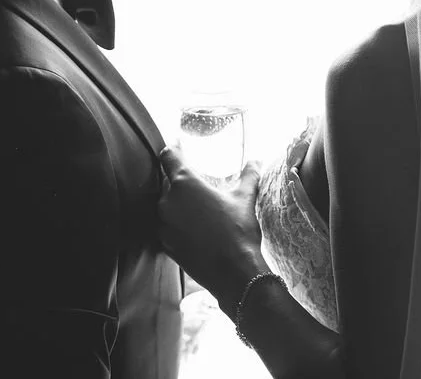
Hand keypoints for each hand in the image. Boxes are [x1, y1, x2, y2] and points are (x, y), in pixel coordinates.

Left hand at [158, 147, 267, 315]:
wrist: (233, 273)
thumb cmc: (238, 230)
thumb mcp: (245, 198)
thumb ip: (248, 175)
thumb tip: (256, 161)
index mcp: (185, 183)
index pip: (168, 156)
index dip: (173, 149)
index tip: (178, 146)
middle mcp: (168, 201)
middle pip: (167, 181)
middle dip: (180, 181)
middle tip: (197, 183)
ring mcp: (164, 224)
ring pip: (166, 205)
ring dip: (178, 203)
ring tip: (198, 208)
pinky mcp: (165, 244)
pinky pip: (167, 226)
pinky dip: (177, 223)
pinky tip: (194, 228)